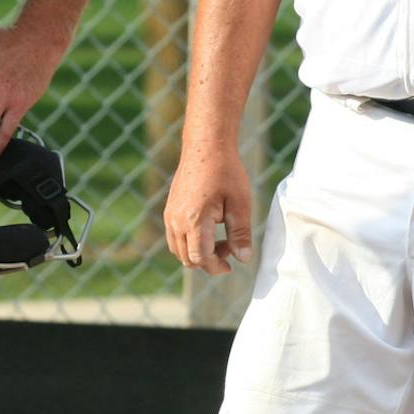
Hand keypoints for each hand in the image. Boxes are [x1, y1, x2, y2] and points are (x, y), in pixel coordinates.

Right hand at [162, 139, 253, 274]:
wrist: (206, 146)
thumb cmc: (226, 172)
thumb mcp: (240, 204)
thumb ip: (240, 234)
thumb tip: (243, 259)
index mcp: (194, 221)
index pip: (200, 258)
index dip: (216, 267)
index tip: (231, 266)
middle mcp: (176, 220)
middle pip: (187, 259)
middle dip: (208, 261)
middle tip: (230, 246)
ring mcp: (170, 214)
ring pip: (178, 250)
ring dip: (198, 252)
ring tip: (220, 238)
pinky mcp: (170, 209)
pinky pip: (174, 237)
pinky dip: (189, 242)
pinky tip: (208, 228)